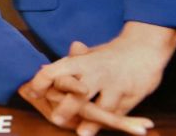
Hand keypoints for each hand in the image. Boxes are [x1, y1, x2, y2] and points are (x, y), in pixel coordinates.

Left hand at [29, 23, 175, 134]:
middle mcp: (97, 73)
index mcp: (82, 62)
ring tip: (81, 133)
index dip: (42, 81)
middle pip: (79, 92)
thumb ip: (66, 65)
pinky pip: (120, 113)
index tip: (31, 92)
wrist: (144, 48)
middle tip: (56, 119)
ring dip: (92, 122)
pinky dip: (111, 123)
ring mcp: (116, 85)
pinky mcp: (132, 96)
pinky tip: (102, 130)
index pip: (56, 70)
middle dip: (67, 106)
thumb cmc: (110, 54)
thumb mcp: (87, 55)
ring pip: (102, 107)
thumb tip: (42, 69)